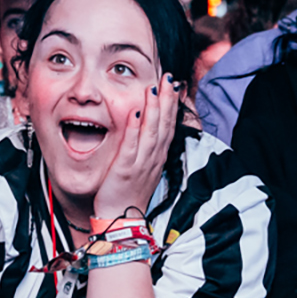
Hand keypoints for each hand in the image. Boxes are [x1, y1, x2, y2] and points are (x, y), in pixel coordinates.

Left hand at [92, 73, 179, 218]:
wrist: (122, 221)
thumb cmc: (129, 194)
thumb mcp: (143, 169)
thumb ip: (146, 148)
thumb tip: (147, 128)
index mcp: (158, 157)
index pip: (169, 126)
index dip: (172, 104)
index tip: (174, 85)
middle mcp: (153, 158)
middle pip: (164, 124)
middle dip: (167, 100)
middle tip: (169, 77)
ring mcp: (141, 164)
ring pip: (152, 132)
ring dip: (154, 108)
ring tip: (154, 87)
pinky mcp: (126, 170)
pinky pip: (132, 146)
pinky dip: (135, 129)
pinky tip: (136, 112)